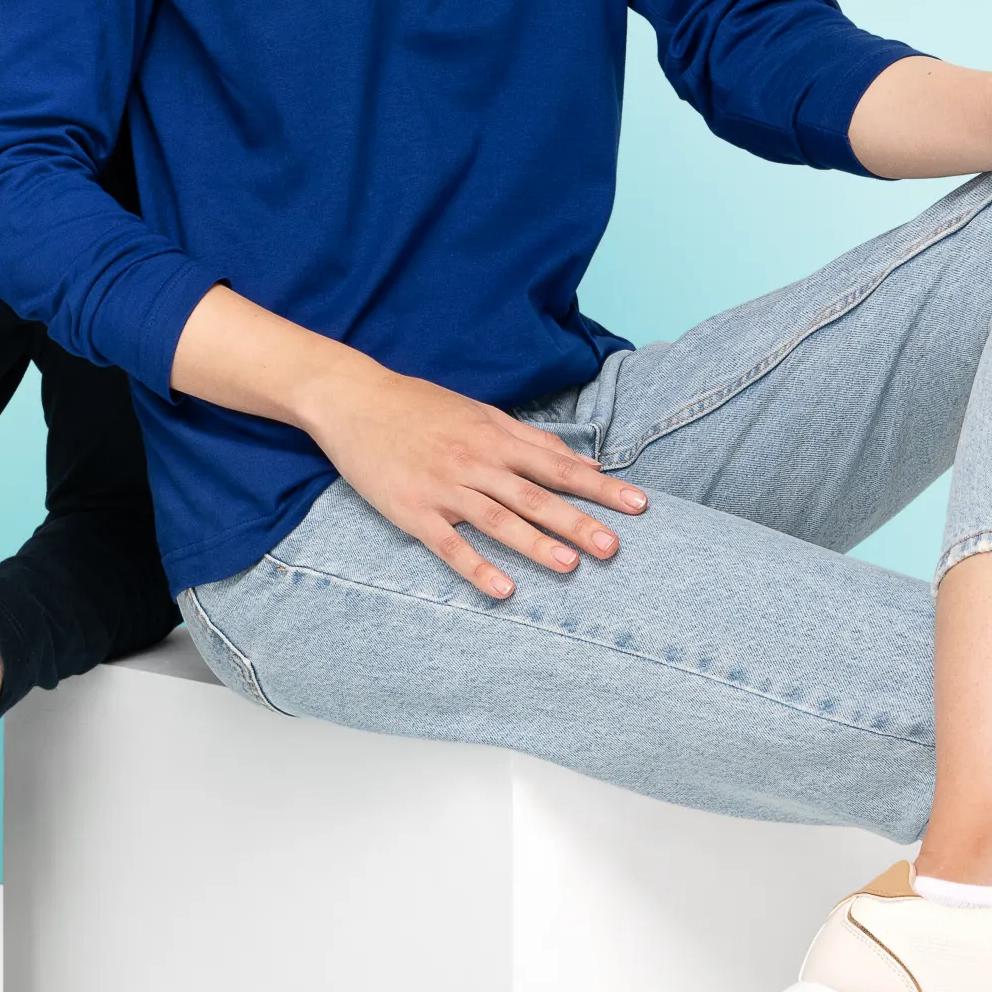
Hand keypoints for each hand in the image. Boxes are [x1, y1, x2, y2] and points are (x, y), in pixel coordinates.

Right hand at [293, 356, 646, 600]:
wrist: (354, 400)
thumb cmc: (421, 407)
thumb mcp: (481, 413)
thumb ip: (532, 440)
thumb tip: (585, 461)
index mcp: (496, 438)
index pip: (558, 466)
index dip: (599, 486)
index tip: (638, 504)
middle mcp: (476, 462)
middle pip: (535, 496)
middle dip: (577, 522)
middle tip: (614, 547)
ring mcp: (444, 488)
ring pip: (497, 521)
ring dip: (534, 545)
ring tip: (569, 566)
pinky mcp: (413, 511)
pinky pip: (450, 546)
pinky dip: (476, 568)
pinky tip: (503, 590)